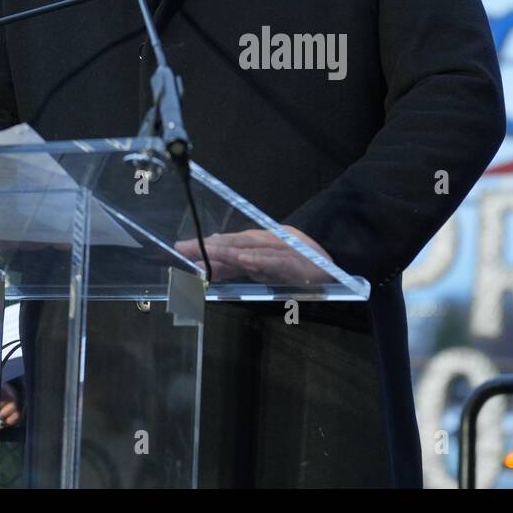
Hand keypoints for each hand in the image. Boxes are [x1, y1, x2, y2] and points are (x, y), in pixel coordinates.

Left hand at [174, 225, 335, 284]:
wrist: (333, 269)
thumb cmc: (298, 266)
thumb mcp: (265, 267)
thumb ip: (241, 266)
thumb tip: (212, 266)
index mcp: (257, 248)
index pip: (226, 247)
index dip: (202, 248)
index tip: (179, 250)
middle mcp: (265, 245)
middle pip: (232, 243)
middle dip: (206, 246)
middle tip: (182, 248)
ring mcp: (279, 252)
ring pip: (249, 249)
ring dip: (227, 249)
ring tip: (205, 249)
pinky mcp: (294, 262)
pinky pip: (274, 261)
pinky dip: (259, 259)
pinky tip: (244, 259)